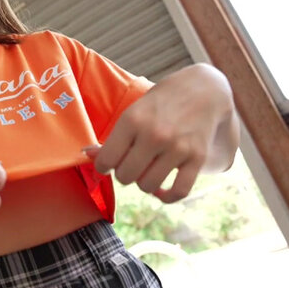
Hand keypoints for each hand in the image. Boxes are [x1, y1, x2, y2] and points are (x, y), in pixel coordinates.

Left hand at [83, 64, 235, 202]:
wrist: (202, 91)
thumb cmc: (160, 104)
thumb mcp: (133, 113)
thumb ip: (112, 137)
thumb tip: (86, 154)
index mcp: (133, 120)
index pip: (106, 160)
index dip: (103, 166)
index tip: (110, 162)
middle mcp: (154, 134)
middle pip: (125, 176)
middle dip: (125, 174)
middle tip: (132, 163)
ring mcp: (177, 147)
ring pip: (147, 186)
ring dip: (144, 183)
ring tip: (147, 171)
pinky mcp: (198, 158)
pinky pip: (178, 191)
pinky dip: (167, 197)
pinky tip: (161, 190)